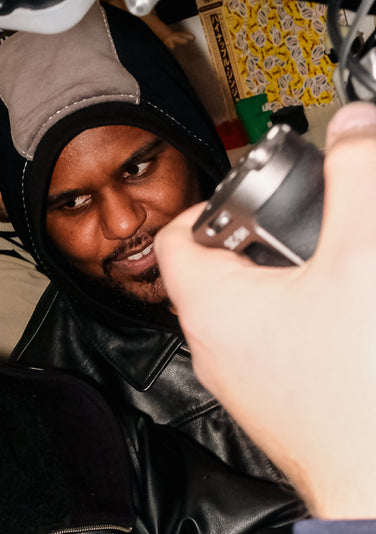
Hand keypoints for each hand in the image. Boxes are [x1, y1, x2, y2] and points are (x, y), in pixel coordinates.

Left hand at [155, 101, 375, 518]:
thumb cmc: (359, 392)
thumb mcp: (363, 255)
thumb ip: (356, 176)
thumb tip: (355, 126)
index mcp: (212, 307)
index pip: (178, 233)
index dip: (215, 195)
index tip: (258, 181)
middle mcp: (218, 350)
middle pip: (226, 265)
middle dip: (273, 230)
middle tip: (316, 212)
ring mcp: (251, 384)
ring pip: (262, 306)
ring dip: (301, 273)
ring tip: (347, 260)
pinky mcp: (287, 407)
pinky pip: (289, 343)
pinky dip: (317, 315)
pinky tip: (357, 314)